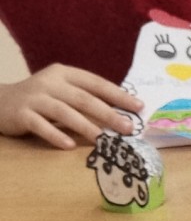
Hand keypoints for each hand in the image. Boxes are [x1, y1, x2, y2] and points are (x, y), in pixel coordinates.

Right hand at [0, 65, 141, 147]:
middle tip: (128, 128)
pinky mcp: (21, 114)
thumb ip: (84, 99)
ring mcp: (34, 98)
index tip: (139, 107)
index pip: (96, 83)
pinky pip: (40, 125)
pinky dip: (55, 135)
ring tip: (104, 141)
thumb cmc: (39, 100)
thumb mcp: (61, 92)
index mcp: (64, 74)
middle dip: (108, 114)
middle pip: (83, 98)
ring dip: (87, 127)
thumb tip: (121, 114)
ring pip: (64, 112)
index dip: (118, 95)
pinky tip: (69, 146)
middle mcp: (50, 83)